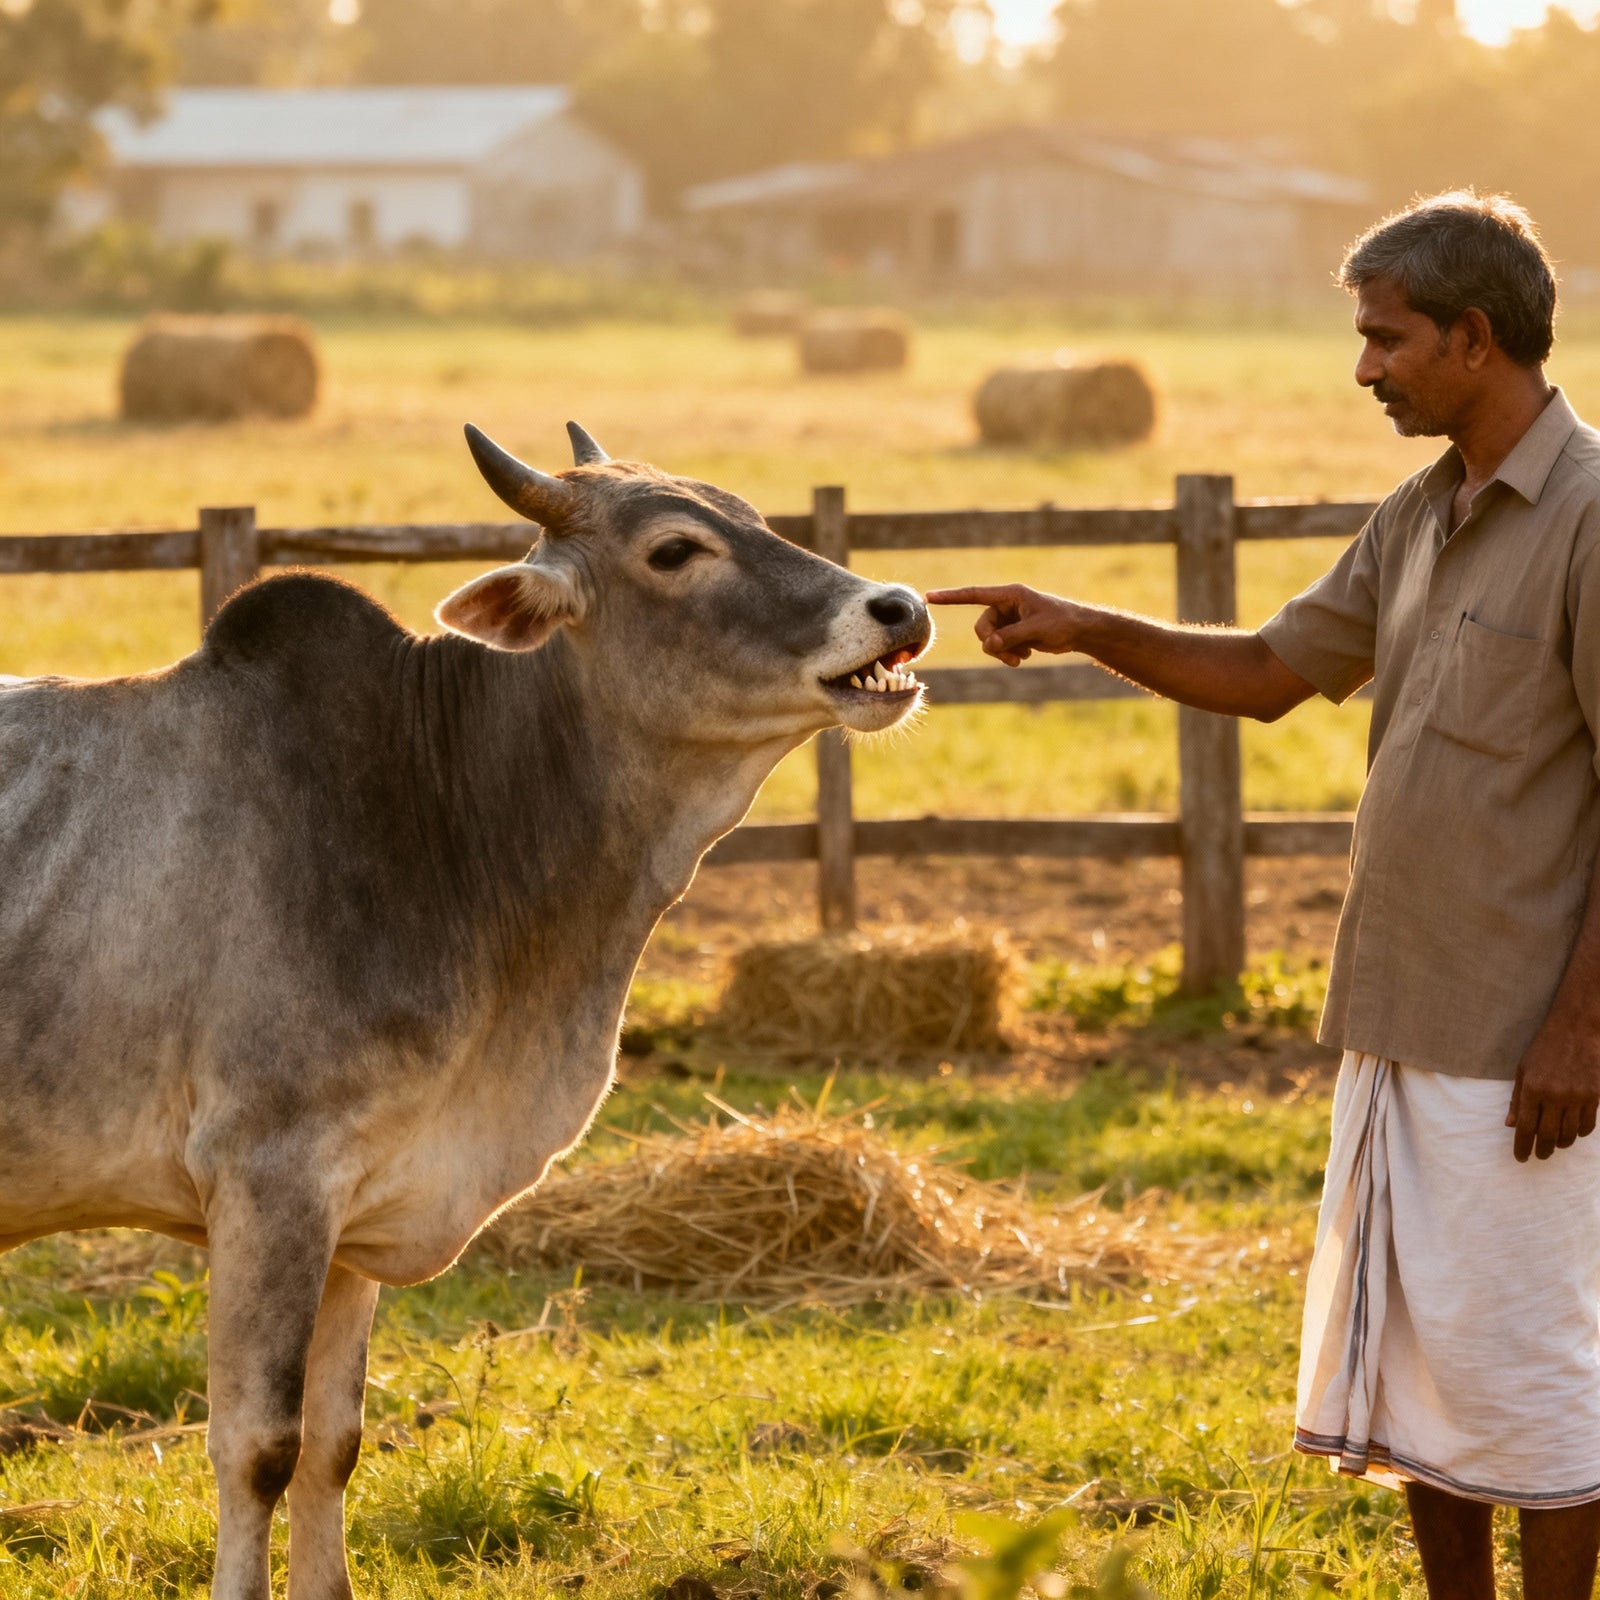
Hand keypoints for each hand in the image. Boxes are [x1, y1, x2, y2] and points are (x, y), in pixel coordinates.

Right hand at [925, 584, 1086, 666]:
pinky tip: (1026, 654)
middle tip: (1009, 655)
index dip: (951, 597)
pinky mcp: (1013, 633)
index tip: (929, 597)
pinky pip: (999, 647)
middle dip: (992, 643)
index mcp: (1010, 595)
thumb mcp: (1037, 629)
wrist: (1079, 631)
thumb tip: (989, 645)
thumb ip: (1011, 637)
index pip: (974, 595)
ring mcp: (1008, 620)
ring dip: (1001, 653)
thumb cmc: (1062, 622)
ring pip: (989, 640)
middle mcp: (1006, 605)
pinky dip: (1009, 654)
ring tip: (1020, 659)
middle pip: (982, 627)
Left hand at [1506, 1011, 1599, 1161]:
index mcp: (1532, 1089)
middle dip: (1542, 1151)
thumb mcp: (1523, 1070)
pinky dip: (1579, 1133)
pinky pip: (1587, 1125)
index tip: (1521, 1158)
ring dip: (1561, 1143)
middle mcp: (1555, 1096)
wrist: (1576, 1029)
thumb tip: (1511, 1125)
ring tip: (1555, 1143)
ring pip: (1569, 1134)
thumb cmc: (1544, 1048)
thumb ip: (1518, 1099)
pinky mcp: (1594, 1096)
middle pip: (1548, 1136)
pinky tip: (1572, 1131)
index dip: (1522, 1147)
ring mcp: (1577, 1097)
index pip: (1526, 1128)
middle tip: (1540, 1156)